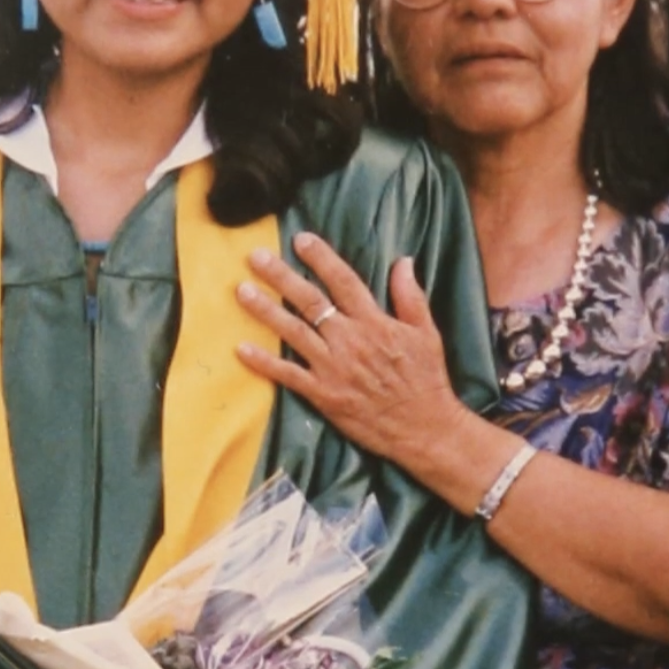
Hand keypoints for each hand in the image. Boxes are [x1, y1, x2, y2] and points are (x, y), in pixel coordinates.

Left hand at [232, 232, 467, 470]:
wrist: (424, 428)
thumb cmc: (426, 380)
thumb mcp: (426, 333)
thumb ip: (410, 296)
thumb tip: (403, 261)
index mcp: (374, 322)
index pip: (343, 281)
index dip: (321, 258)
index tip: (301, 239)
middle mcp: (349, 340)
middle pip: (309, 301)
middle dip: (281, 276)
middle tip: (256, 257)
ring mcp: (333, 367)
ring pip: (293, 332)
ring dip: (265, 311)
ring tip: (242, 291)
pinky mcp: (323, 394)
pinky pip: (288, 375)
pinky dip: (264, 362)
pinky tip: (241, 349)